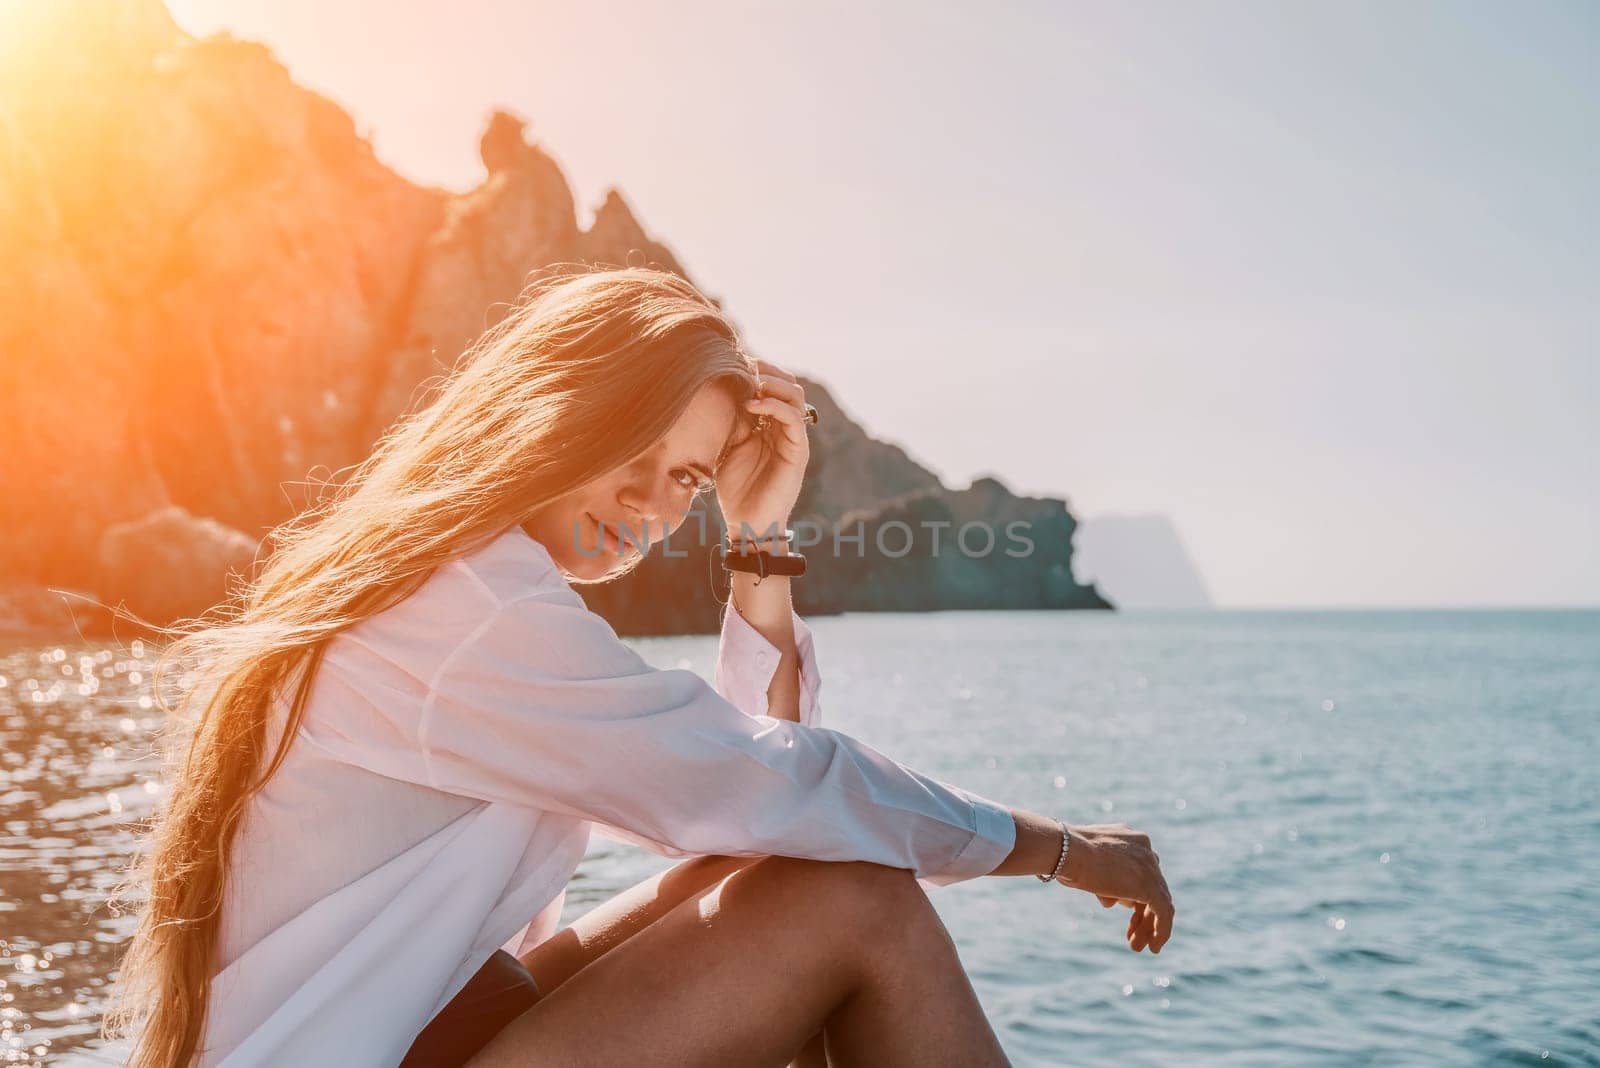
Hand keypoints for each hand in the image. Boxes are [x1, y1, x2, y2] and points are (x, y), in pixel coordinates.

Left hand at [716, 359, 810, 537]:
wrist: (748, 523)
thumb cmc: (736, 489)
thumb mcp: (729, 446)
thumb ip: (733, 421)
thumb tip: (724, 390)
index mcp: (770, 425)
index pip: (773, 386)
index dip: (758, 370)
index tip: (735, 360)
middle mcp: (785, 428)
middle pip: (788, 385)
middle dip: (767, 370)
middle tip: (744, 364)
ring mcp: (794, 439)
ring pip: (795, 397)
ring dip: (772, 384)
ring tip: (750, 381)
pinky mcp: (798, 452)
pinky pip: (793, 420)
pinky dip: (774, 406)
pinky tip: (752, 404)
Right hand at [1057, 823, 1174, 953]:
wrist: (1066, 850)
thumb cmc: (1065, 856)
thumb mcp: (1087, 866)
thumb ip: (1104, 880)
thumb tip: (1112, 900)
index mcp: (1129, 838)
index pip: (1138, 870)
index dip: (1131, 893)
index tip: (1119, 908)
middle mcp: (1144, 849)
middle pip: (1150, 886)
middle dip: (1141, 913)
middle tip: (1131, 935)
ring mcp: (1149, 866)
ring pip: (1158, 901)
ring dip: (1148, 926)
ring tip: (1136, 947)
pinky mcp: (1151, 886)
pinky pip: (1164, 912)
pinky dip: (1161, 931)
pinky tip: (1153, 947)